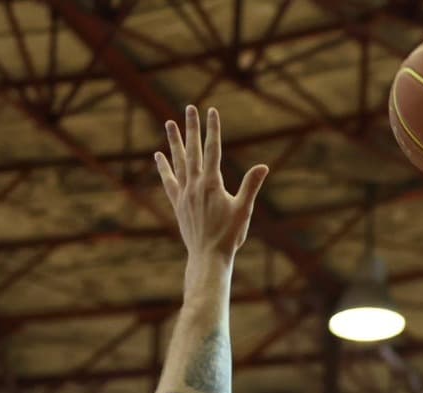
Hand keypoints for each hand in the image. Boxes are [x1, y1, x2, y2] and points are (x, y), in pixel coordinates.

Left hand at [154, 105, 268, 258]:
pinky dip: (164, 167)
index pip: (213, 149)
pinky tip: (159, 155)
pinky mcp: (178, 203)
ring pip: (178, 161)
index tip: (211, 111)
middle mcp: (195, 184)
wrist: (208, 256)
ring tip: (169, 123)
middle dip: (192, 127)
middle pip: (193, 150)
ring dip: (174, 141)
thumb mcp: (244, 209)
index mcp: (212, 183)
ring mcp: (184, 193)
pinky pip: (169, 180)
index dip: (213, 129)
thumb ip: (251, 186)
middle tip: (189, 108)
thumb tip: (263, 167)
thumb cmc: (230, 235)